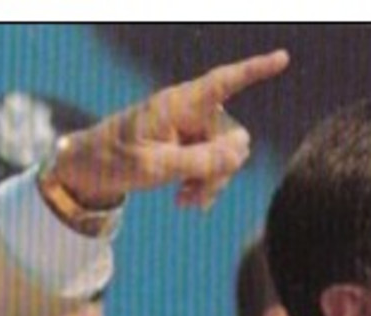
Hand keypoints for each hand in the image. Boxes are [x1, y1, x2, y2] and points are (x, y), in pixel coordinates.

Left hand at [50, 49, 289, 209]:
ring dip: (211, 181)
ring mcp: (189, 128)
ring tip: (185, 203)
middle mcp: (189, 110)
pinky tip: (185, 201)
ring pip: (225, 155)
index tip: (282, 58)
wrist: (87, 171)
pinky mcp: (186, 144)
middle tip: (192, 197)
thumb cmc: (112, 161)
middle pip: (232, 137)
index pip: (223, 82)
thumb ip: (199, 161)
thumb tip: (241, 152)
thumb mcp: (154, 168)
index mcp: (178, 104)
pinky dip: (203, 183)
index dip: (255, 71)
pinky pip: (212, 163)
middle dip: (220, 169)